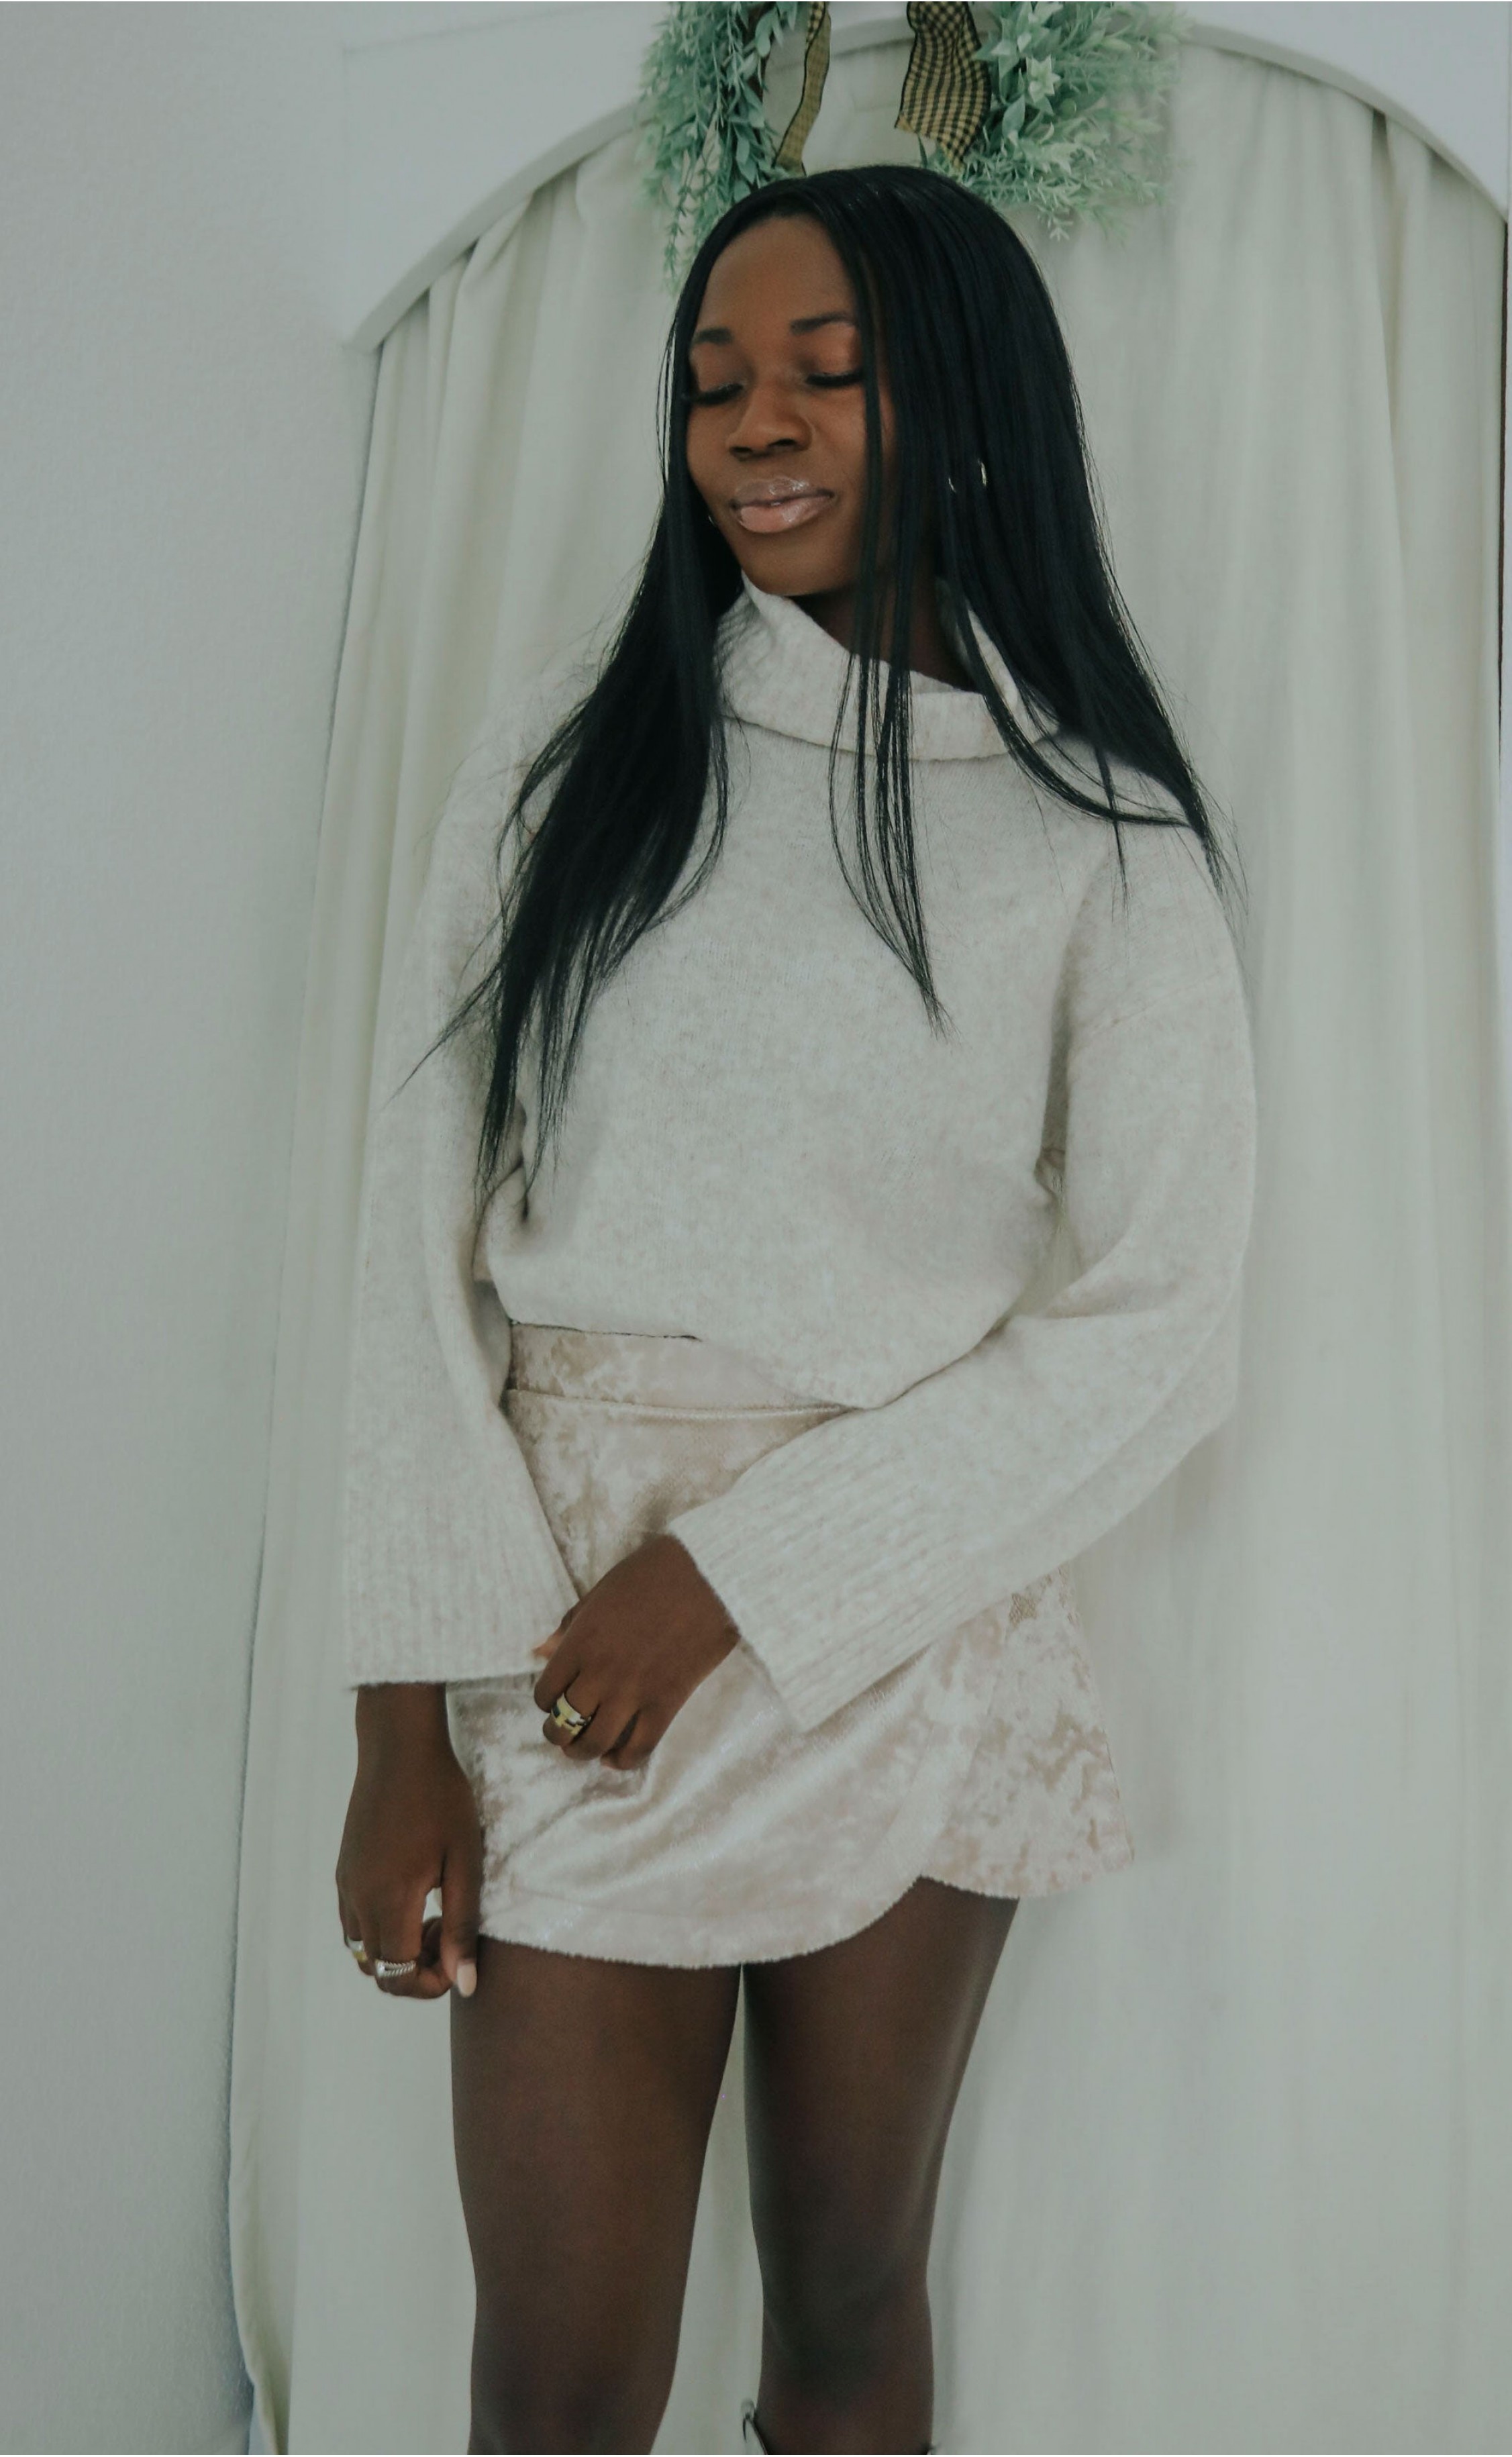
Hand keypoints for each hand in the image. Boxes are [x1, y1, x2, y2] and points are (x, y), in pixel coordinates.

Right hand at [335, 1683, 481, 2001]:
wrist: (400, 1747)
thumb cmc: (441, 1798)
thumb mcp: (465, 1862)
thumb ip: (462, 1927)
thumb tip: (464, 1984)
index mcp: (387, 1901)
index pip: (398, 1977)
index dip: (431, 1983)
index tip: (458, 1957)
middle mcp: (357, 1898)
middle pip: (377, 1970)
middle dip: (416, 1969)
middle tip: (447, 1930)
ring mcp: (345, 1884)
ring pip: (362, 1949)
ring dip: (396, 1949)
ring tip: (432, 1913)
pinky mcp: (343, 1869)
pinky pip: (353, 1921)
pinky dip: (380, 1927)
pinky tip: (411, 1894)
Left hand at [531, 1534, 737, 1770]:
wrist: (708, 1574)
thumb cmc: (652, 1573)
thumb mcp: (600, 1591)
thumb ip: (570, 1626)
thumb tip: (541, 1652)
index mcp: (581, 1642)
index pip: (545, 1692)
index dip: (545, 1701)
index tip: (555, 1699)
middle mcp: (601, 1673)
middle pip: (565, 1724)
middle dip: (558, 1734)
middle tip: (564, 1732)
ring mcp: (634, 1692)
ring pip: (596, 1743)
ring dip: (583, 1752)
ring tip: (584, 1749)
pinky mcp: (666, 1703)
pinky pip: (639, 1747)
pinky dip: (623, 1761)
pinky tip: (616, 1758)